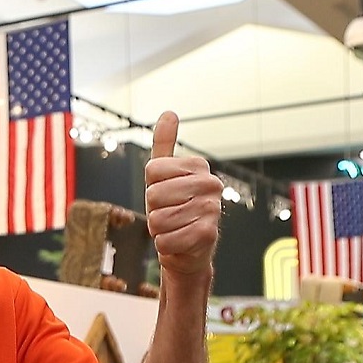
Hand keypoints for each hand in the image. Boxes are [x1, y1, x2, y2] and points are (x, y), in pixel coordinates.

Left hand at [143, 111, 221, 277]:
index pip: (152, 170)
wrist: (188, 249)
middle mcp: (210, 183)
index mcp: (198, 165)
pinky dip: (165, 245)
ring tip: (174, 227)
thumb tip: (169, 113)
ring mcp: (212, 208)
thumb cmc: (173, 209)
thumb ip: (164, 145)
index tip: (165, 194)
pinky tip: (178, 241)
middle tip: (169, 214)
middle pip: (153, 194)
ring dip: (159, 229)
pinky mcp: (208, 234)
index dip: (150, 187)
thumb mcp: (163, 176)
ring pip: (157, 219)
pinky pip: (166, 239)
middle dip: (154, 210)